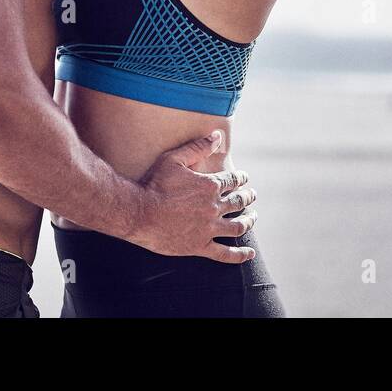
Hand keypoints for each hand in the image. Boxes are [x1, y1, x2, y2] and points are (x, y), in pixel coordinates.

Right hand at [134, 130, 258, 263]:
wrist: (139, 214)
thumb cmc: (154, 184)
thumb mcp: (174, 159)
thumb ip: (197, 147)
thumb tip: (217, 136)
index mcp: (209, 186)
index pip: (233, 180)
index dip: (241, 178)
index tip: (244, 179)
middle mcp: (213, 207)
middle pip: (238, 202)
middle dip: (247, 197)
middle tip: (251, 196)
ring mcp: (208, 228)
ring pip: (237, 226)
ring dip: (249, 221)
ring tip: (252, 218)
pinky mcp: (200, 246)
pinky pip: (225, 254)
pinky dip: (240, 255)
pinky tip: (249, 253)